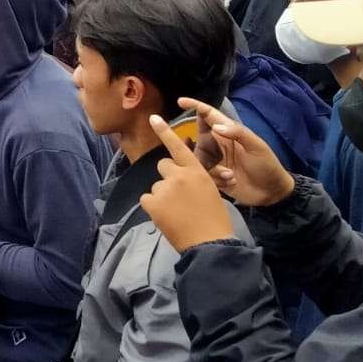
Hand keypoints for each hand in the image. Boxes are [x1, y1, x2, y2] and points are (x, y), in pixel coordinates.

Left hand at [139, 114, 236, 251]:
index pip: (178, 147)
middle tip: (178, 195)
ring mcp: (164, 189)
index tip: (153, 118)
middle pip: (163, 166)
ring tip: (177, 212)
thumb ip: (193, 180)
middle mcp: (178, 175)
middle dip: (168, 176)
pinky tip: (166, 216)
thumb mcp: (210, 191)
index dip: (165, 132)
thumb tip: (181, 178)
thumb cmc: (215, 219)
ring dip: (162, 196)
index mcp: (196, 171)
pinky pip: (147, 199)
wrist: (209, 243)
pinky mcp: (152, 203)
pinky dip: (154, 207)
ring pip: (156, 186)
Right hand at [179, 97, 296, 207]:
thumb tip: (216, 126)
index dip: (194, 106)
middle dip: (200, 149)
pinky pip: (202, 174)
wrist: (271, 193)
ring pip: (197, 159)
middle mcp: (216, 144)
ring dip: (213, 169)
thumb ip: (238, 133)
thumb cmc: (267, 165)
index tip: (180, 101)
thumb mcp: (256, 146)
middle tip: (215, 161)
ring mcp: (213, 160)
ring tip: (230, 176)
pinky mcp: (212, 176)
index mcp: (227, 133)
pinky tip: (231, 182)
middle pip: (197, 139)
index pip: (208, 115)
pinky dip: (216, 179)